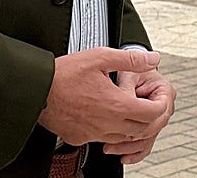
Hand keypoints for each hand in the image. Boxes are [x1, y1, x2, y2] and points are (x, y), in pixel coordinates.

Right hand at [37, 47, 165, 146]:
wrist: (37, 90)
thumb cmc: (64, 73)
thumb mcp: (101, 57)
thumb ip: (131, 59)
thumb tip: (152, 59)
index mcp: (116, 104)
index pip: (151, 114)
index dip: (159, 106)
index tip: (158, 98)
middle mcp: (106, 124)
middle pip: (140, 129)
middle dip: (148, 118)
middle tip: (146, 104)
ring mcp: (92, 134)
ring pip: (123, 138)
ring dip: (130, 126)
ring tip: (126, 109)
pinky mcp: (79, 138)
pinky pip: (102, 139)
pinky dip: (110, 131)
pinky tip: (104, 116)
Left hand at [102, 65, 176, 163]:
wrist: (126, 70)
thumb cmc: (128, 70)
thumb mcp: (126, 76)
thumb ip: (126, 91)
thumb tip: (122, 105)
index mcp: (165, 91)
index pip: (159, 111)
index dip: (143, 120)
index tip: (124, 126)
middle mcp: (164, 106)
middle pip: (153, 129)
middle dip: (133, 138)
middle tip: (111, 142)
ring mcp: (157, 118)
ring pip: (148, 139)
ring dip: (130, 147)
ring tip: (110, 149)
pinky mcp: (148, 127)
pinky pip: (144, 144)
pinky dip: (134, 152)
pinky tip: (123, 157)